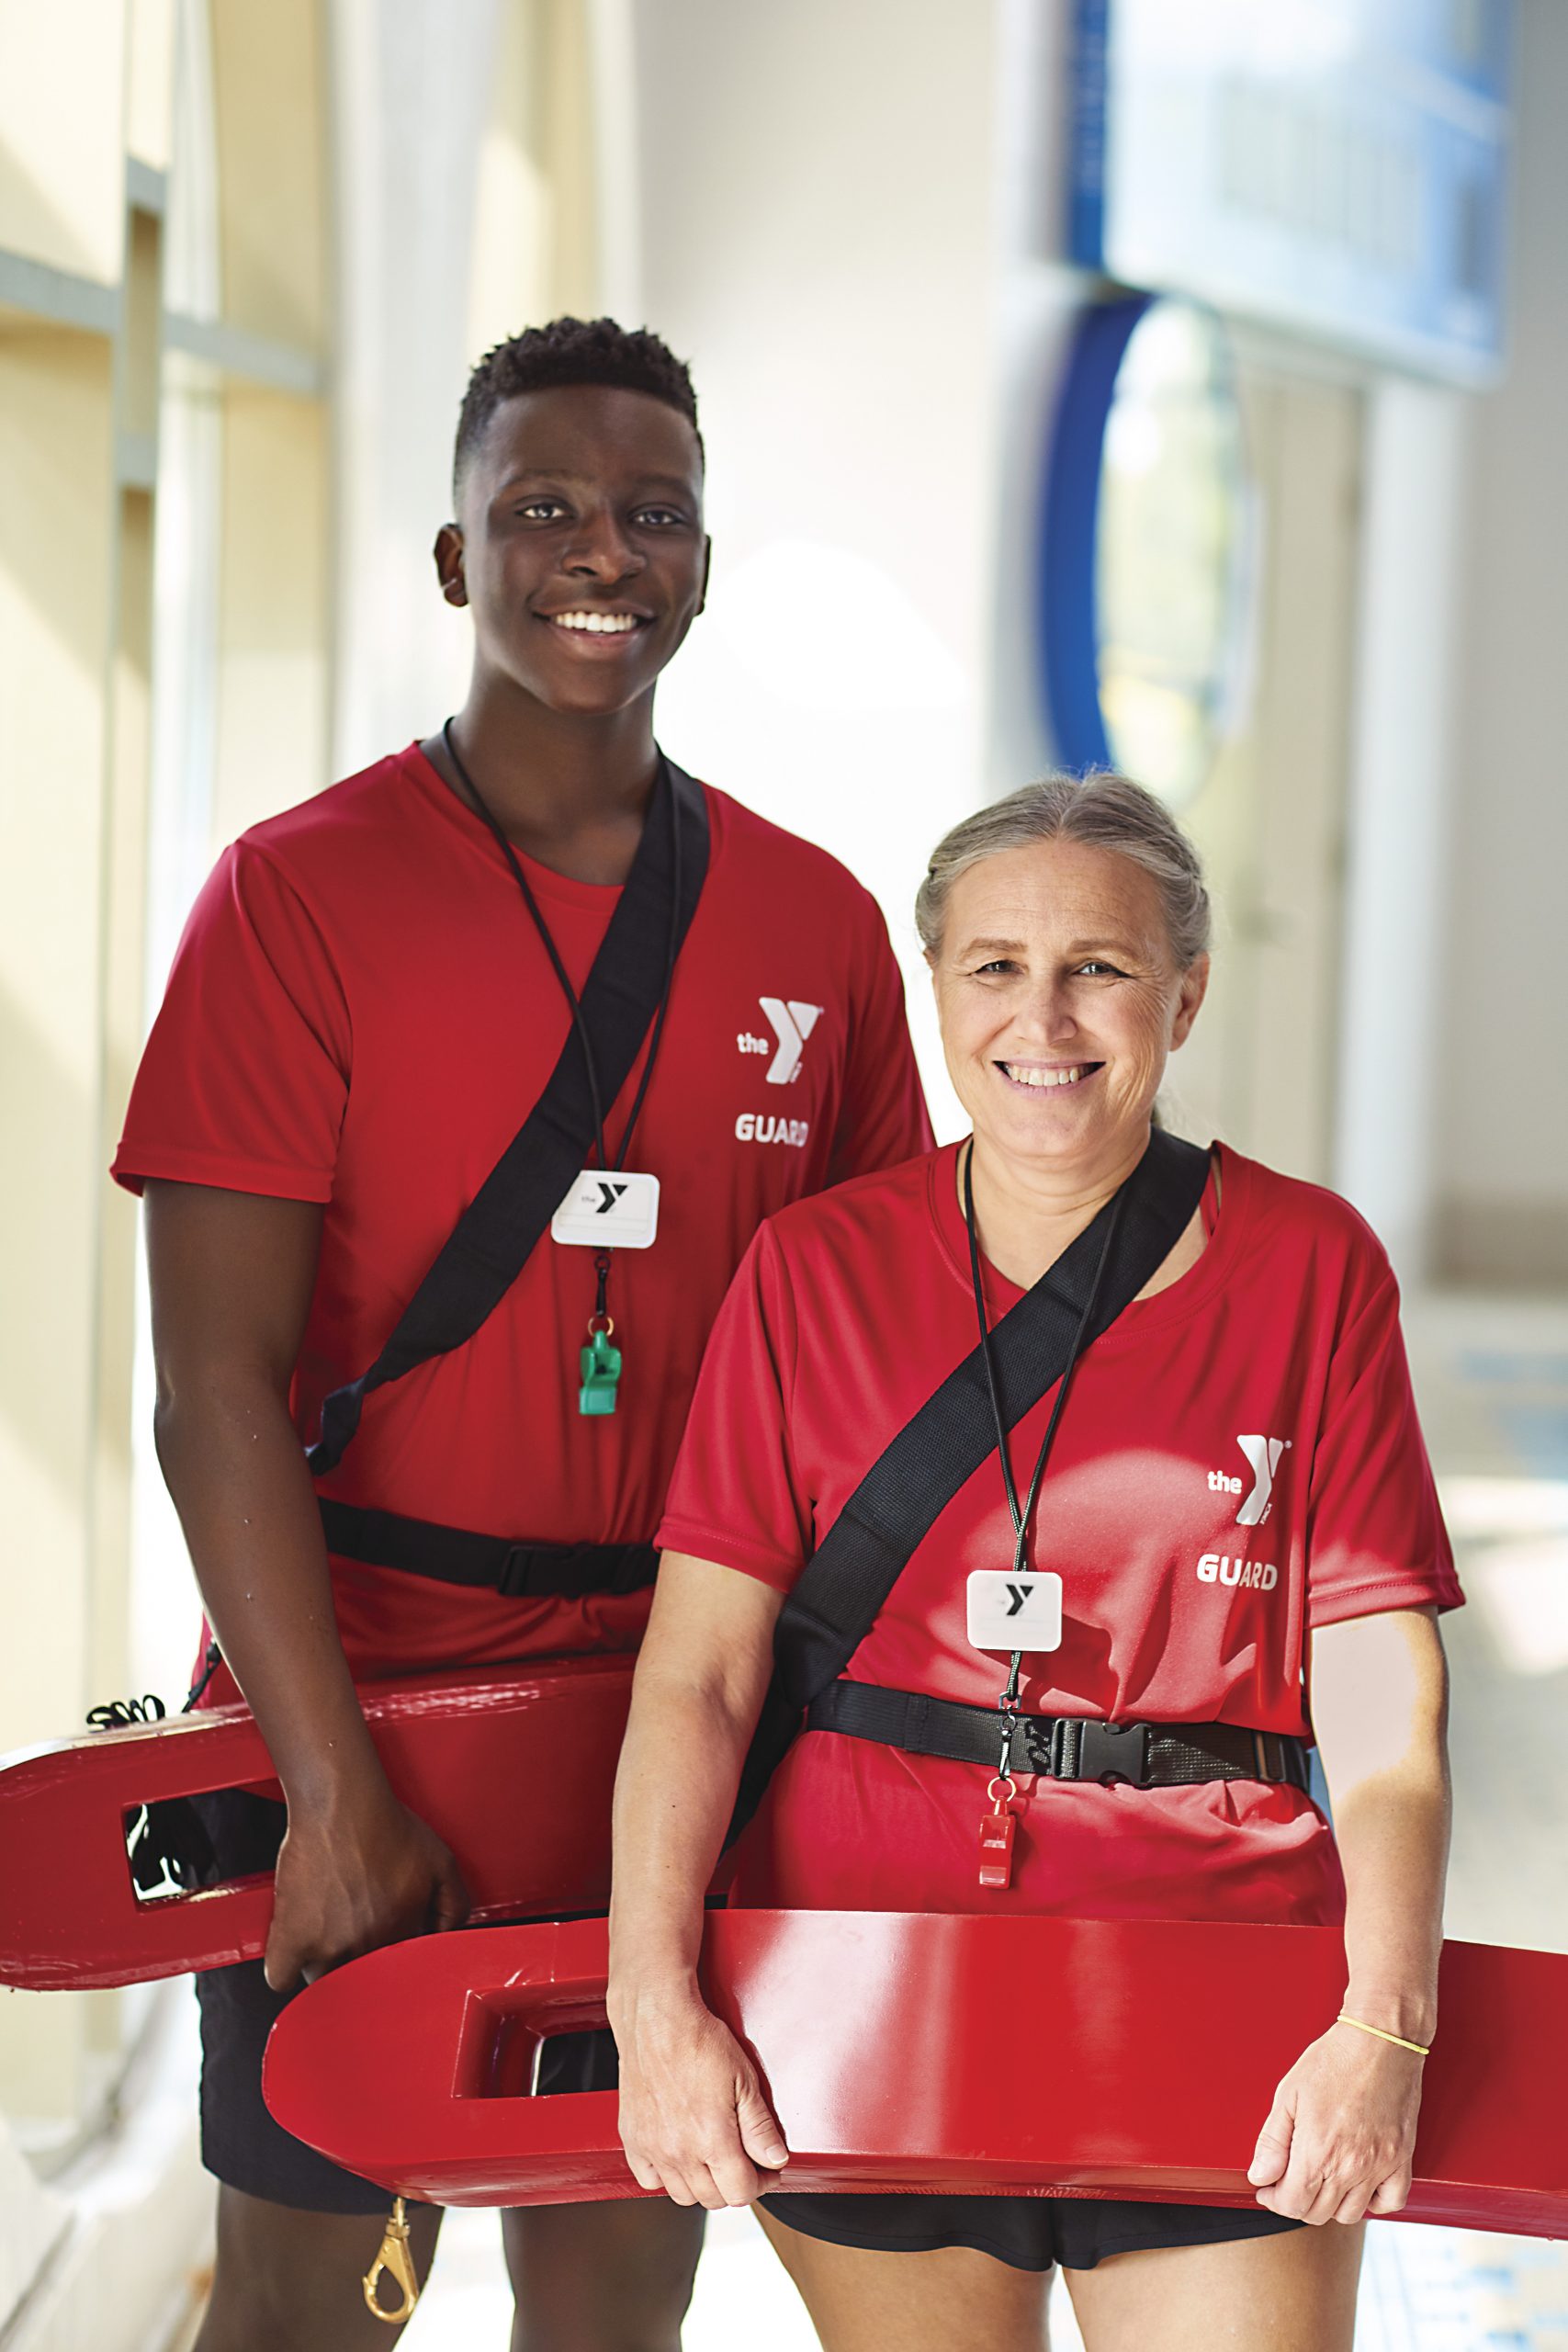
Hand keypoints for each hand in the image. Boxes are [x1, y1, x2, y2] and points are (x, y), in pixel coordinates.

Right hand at [264, 1783, 469, 1990]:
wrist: (342, 1803)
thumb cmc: (386, 1824)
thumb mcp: (441, 1861)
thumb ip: (454, 1905)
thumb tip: (449, 1937)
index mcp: (403, 1931)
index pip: (398, 1970)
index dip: (388, 1959)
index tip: (380, 1948)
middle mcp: (368, 1943)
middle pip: (361, 1977)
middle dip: (358, 1961)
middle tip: (349, 1934)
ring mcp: (329, 1944)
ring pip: (324, 1979)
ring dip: (323, 1964)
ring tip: (323, 1933)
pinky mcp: (292, 1937)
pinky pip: (281, 1977)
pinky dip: (284, 1969)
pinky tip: (291, 1954)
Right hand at [613, 1979, 789, 2208]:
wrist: (656, 2018)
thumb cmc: (698, 2040)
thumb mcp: (744, 2079)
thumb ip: (760, 2126)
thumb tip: (775, 2160)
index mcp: (711, 2139)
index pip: (740, 2192)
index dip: (762, 2182)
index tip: (767, 2168)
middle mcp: (678, 2152)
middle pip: (714, 2199)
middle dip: (735, 2185)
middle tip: (745, 2161)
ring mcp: (652, 2148)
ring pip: (683, 2196)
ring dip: (703, 2185)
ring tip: (714, 2159)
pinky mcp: (632, 2139)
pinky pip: (649, 2180)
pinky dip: (666, 2177)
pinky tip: (680, 2156)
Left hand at [1247, 2022, 1423, 2224]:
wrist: (1380, 2041)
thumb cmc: (1333, 2059)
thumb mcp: (1288, 2093)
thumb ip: (1271, 2141)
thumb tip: (1260, 2176)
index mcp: (1317, 2150)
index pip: (1292, 2203)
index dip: (1274, 2199)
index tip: (1268, 2187)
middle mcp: (1350, 2166)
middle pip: (1318, 2212)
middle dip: (1297, 2201)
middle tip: (1289, 2180)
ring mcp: (1379, 2166)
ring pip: (1351, 2214)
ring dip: (1331, 2204)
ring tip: (1320, 2178)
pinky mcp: (1402, 2160)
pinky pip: (1391, 2202)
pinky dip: (1373, 2202)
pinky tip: (1358, 2183)